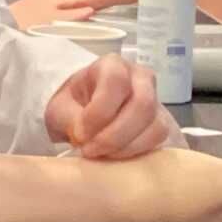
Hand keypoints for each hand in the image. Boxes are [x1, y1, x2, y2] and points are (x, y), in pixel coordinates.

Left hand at [45, 54, 179, 158]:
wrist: (83, 116)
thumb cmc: (72, 106)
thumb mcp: (59, 109)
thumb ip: (70, 119)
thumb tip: (84, 137)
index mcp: (112, 66)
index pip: (116, 82)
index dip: (98, 112)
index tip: (79, 134)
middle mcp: (141, 78)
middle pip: (142, 104)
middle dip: (114, 135)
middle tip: (90, 151)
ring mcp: (156, 101)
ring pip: (155, 126)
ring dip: (125, 147)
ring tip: (100, 155)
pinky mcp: (162, 124)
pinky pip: (158, 141)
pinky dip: (135, 153)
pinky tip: (114, 156)